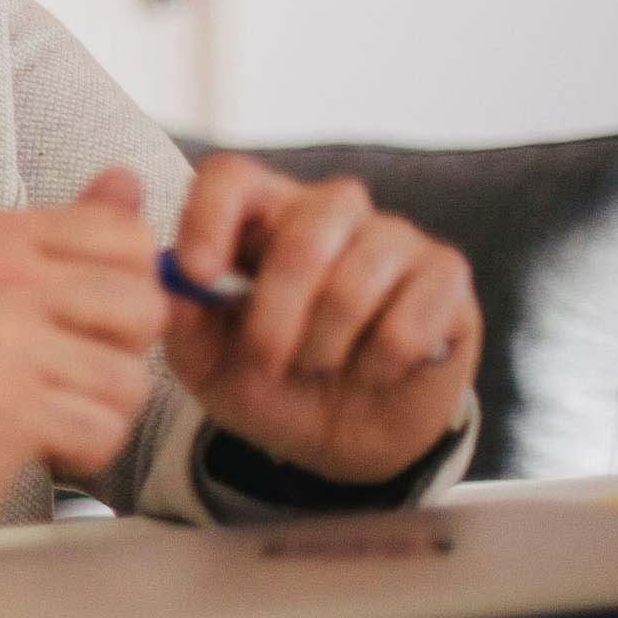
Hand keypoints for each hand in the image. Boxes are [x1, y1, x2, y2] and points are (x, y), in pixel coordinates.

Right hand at [0, 171, 168, 534]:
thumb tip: (125, 179)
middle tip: (54, 374)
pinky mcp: (4, 404)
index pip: (130, 237)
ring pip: (131, 380)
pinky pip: (104, 431)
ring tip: (39, 410)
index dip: (127, 291)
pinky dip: (79, 453)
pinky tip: (32, 441)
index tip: (75, 321)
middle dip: (118, 358)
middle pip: (146, 307)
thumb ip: (68, 236)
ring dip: (97, 413)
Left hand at [164, 155, 477, 485]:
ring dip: (327, 343)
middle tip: (265, 360)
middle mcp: (330, 212)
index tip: (198, 274)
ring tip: (317, 366)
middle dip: (276, 312)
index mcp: (260, 217)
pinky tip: (374, 370)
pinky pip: (411, 315)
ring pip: (357, 276)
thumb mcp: (205, 363)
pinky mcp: (446, 277)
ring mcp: (395, 238)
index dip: (210, 216)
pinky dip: (381, 360)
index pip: (232, 176)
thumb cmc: (266, 384)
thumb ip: (181, 319)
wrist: (342, 441)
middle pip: (303, 230)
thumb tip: (171, 280)